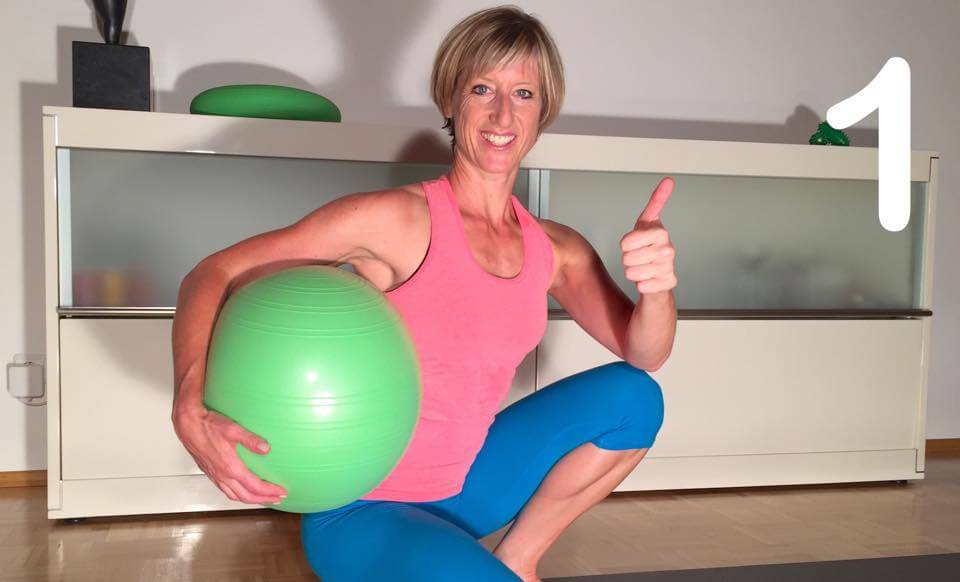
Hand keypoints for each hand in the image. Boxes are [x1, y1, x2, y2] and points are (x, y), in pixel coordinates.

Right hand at [173, 407, 287, 504]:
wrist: (187, 424)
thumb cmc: (207, 425)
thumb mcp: (233, 429)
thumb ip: (251, 439)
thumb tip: (266, 448)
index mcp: (230, 467)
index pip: (254, 486)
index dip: (270, 491)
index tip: (282, 492)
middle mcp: (222, 475)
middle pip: (246, 496)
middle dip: (264, 499)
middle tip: (277, 498)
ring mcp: (215, 475)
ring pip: (234, 496)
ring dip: (250, 499)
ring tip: (263, 497)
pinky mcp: (210, 472)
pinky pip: (225, 490)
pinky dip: (237, 494)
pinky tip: (242, 488)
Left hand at [620, 177, 677, 294]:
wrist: (659, 273)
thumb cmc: (649, 246)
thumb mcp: (647, 222)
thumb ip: (656, 202)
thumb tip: (669, 180)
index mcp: (660, 232)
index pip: (626, 242)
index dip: (625, 244)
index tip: (632, 243)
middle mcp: (668, 249)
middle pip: (627, 258)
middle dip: (627, 260)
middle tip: (638, 257)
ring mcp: (669, 267)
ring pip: (632, 273)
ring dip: (633, 272)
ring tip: (643, 268)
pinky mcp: (668, 284)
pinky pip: (641, 286)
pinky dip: (641, 285)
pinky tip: (649, 280)